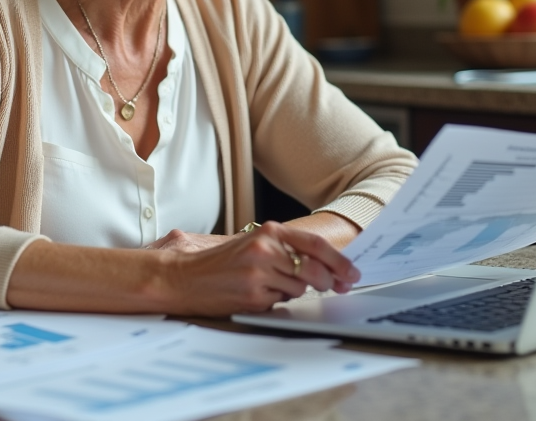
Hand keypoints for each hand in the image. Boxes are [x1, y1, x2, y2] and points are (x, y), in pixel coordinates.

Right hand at [159, 221, 360, 315]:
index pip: (314, 246)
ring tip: (269, 285)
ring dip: (292, 291)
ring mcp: (259, 274)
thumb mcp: (252, 244)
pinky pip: (279, 303)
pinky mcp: (253, 296)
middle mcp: (265, 249)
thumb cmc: (219, 262)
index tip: (352, 274)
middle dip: (324, 282)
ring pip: (298, 289)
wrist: (183, 277)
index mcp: (268, 232)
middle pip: (313, 271)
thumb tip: (321, 266)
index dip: (339, 261)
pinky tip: (255, 295)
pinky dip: (273, 301)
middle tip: (330, 286)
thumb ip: (283, 249)